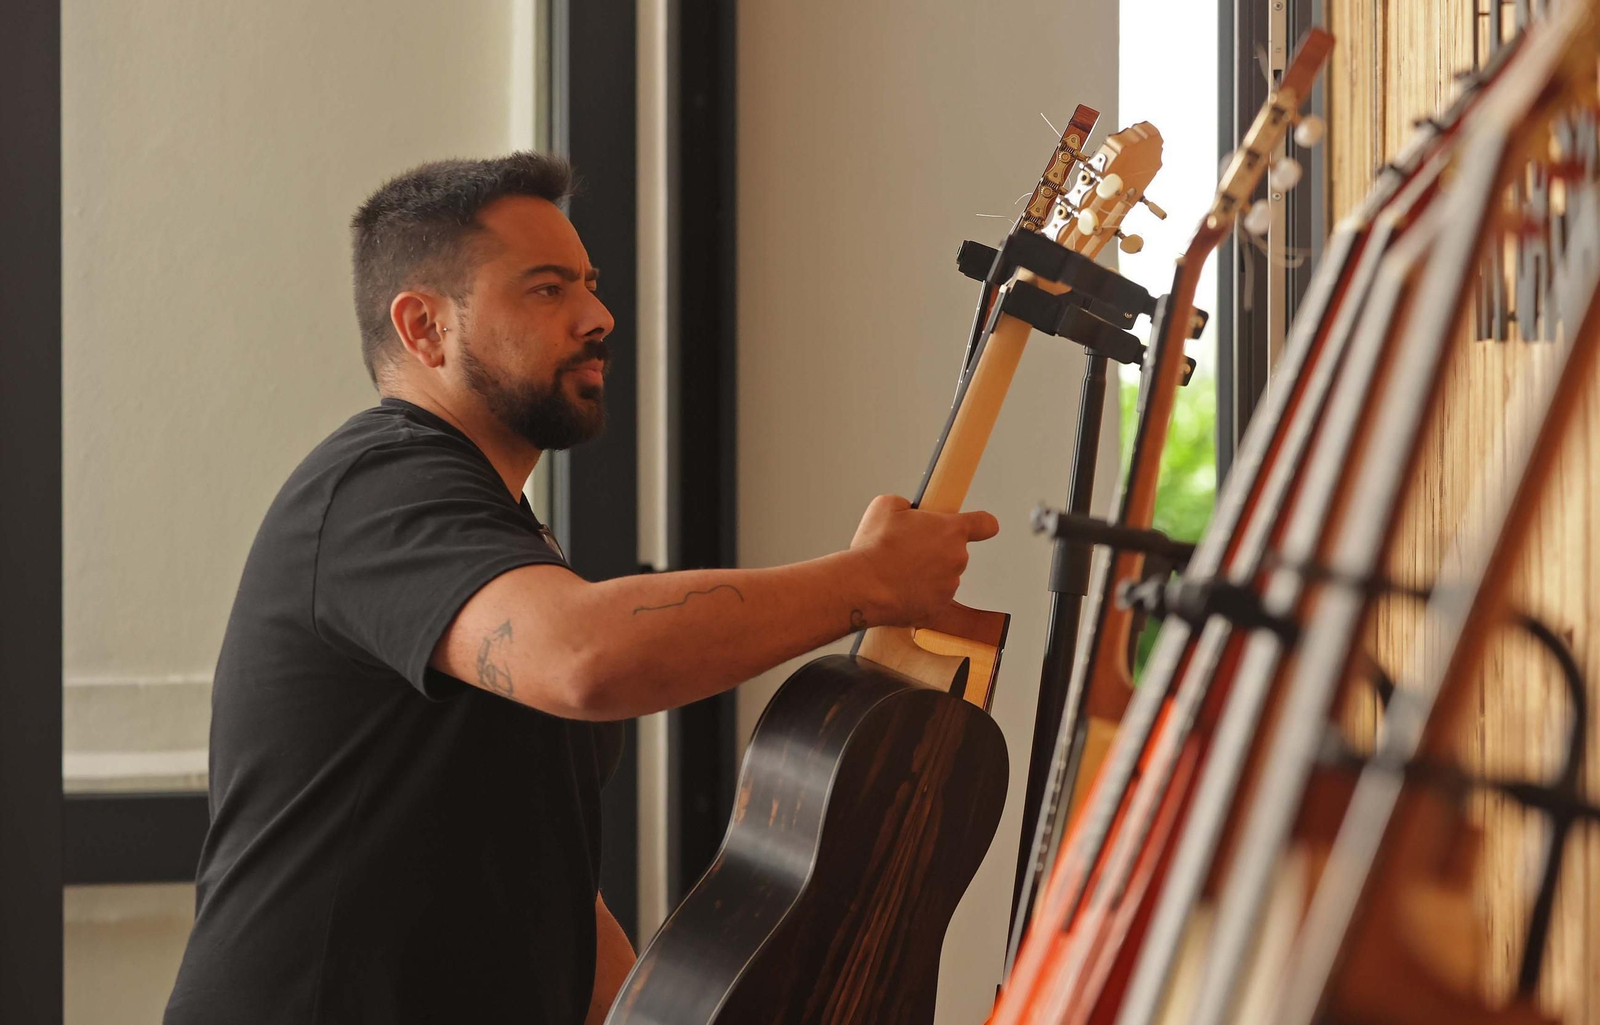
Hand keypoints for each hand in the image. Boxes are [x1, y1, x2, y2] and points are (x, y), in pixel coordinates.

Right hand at [848, 494, 998, 626]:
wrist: (862, 586)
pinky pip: (932, 599)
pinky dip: (919, 595)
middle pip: (955, 551)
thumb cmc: (874, 548)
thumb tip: (907, 512)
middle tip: (909, 548)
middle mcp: (957, 558)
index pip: (985, 524)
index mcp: (951, 530)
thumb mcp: (887, 505)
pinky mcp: (937, 609)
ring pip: (943, 576)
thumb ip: (907, 506)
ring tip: (898, 570)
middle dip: (936, 549)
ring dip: (927, 573)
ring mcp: (949, 586)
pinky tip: (899, 588)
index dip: (981, 524)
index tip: (979, 527)